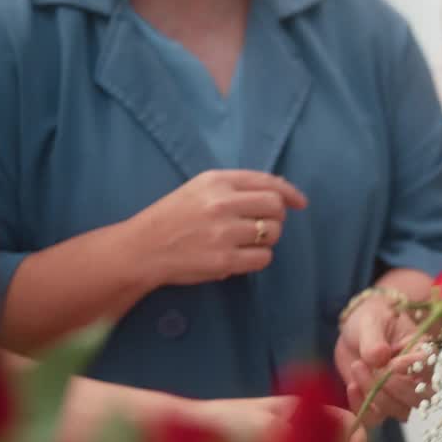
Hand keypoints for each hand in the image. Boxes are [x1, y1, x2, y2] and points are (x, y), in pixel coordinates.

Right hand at [127, 170, 306, 286]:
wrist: (141, 248)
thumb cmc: (172, 217)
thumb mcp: (199, 189)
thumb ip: (236, 187)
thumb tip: (281, 189)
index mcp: (216, 181)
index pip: (267, 182)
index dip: (290, 192)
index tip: (300, 202)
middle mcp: (222, 203)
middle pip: (276, 208)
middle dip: (276, 217)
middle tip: (262, 225)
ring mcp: (224, 233)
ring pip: (272, 233)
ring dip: (266, 239)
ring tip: (245, 241)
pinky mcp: (225, 260)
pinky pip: (263, 258)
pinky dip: (258, 258)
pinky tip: (241, 256)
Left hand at [335, 294, 430, 424]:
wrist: (356, 332)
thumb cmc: (371, 320)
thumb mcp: (371, 321)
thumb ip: (374, 339)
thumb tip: (379, 357)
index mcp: (422, 352)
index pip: (427, 366)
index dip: (412, 368)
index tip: (391, 362)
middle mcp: (417, 378)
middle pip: (419, 398)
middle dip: (393, 387)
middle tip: (366, 365)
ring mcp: (400, 394)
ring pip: (400, 411)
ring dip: (377, 397)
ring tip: (357, 368)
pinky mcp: (380, 404)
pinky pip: (377, 418)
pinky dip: (363, 408)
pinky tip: (351, 387)